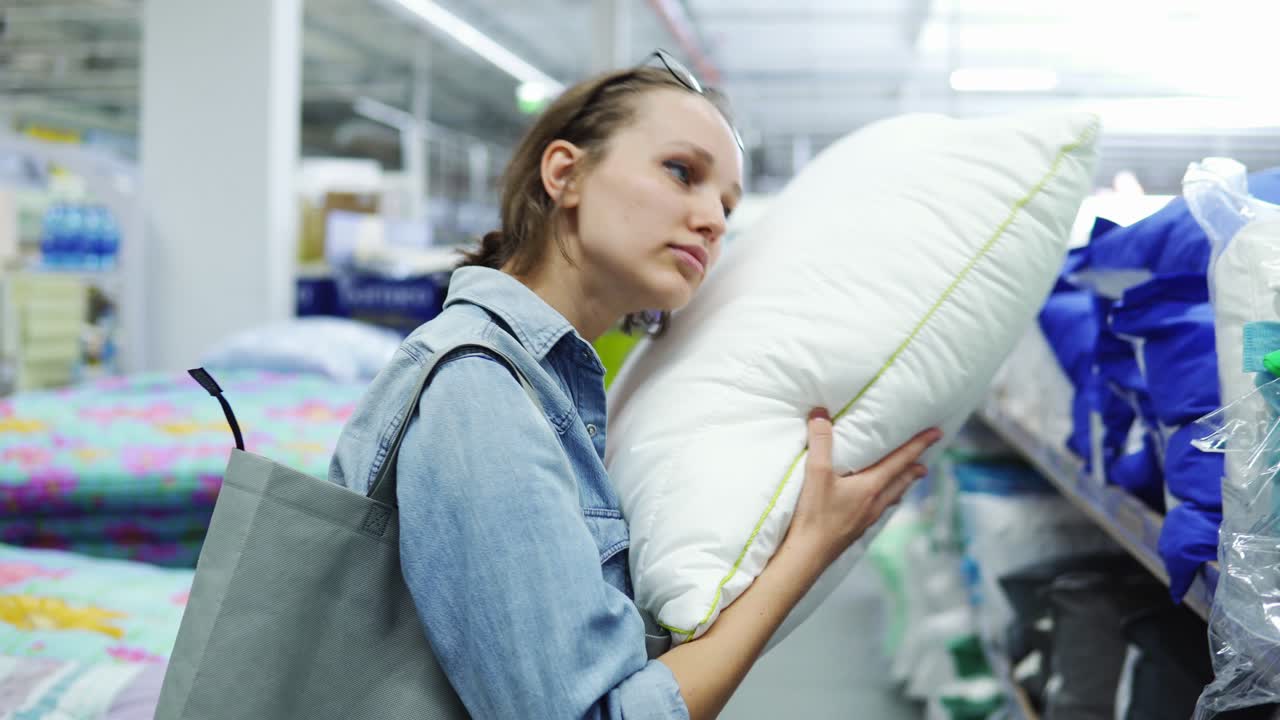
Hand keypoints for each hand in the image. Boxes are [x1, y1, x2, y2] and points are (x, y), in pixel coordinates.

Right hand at [785, 408, 941, 564]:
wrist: (808, 555)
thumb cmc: (815, 516)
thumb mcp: (816, 473)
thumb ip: (820, 442)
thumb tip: (821, 414)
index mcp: (871, 486)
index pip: (900, 460)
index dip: (918, 445)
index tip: (937, 433)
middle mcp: (875, 502)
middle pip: (902, 481)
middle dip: (914, 468)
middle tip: (924, 461)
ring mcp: (867, 518)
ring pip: (892, 497)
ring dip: (902, 485)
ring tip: (908, 479)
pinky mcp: (856, 530)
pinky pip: (880, 509)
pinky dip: (887, 499)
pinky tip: (879, 504)